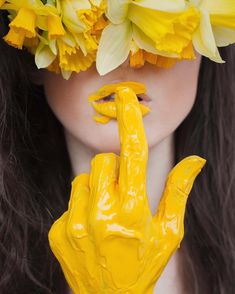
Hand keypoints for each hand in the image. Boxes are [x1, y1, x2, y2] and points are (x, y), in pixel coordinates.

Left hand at [48, 86, 205, 293]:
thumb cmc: (145, 264)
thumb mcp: (169, 232)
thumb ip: (179, 192)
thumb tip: (195, 160)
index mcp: (133, 211)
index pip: (133, 154)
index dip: (130, 121)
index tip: (126, 97)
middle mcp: (102, 214)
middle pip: (103, 162)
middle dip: (115, 171)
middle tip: (123, 194)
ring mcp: (76, 224)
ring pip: (83, 179)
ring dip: (97, 188)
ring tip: (106, 212)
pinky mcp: (59, 232)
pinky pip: (71, 200)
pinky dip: (82, 206)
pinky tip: (92, 227)